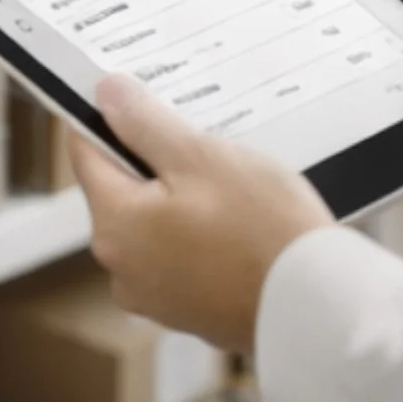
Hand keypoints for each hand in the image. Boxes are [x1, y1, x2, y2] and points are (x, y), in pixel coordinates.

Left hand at [69, 74, 332, 351]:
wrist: (316, 306)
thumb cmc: (263, 229)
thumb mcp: (200, 156)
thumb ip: (145, 123)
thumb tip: (106, 94)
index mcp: (114, 226)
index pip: (86, 153)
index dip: (105, 115)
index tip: (132, 92)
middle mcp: (122, 268)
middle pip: (122, 188)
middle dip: (154, 155)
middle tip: (200, 133)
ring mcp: (154, 295)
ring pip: (154, 219)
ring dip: (181, 193)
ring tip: (230, 176)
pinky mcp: (187, 309)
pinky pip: (180, 251)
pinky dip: (199, 228)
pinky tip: (239, 216)